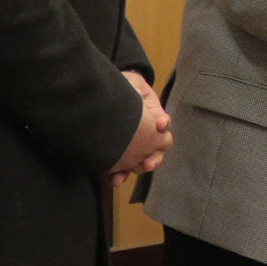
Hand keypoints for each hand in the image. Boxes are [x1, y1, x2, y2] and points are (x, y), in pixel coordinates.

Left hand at [108, 70, 172, 185]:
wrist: (103, 91)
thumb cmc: (124, 85)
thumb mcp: (135, 86)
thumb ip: (146, 99)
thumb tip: (159, 122)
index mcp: (153, 118)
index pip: (163, 126)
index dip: (161, 128)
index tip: (158, 126)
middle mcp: (146, 134)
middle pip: (156, 151)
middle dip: (154, 158)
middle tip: (148, 163)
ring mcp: (132, 145)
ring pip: (140, 162)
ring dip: (138, 169)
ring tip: (132, 171)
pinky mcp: (117, 153)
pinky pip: (122, 168)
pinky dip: (121, 175)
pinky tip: (115, 179)